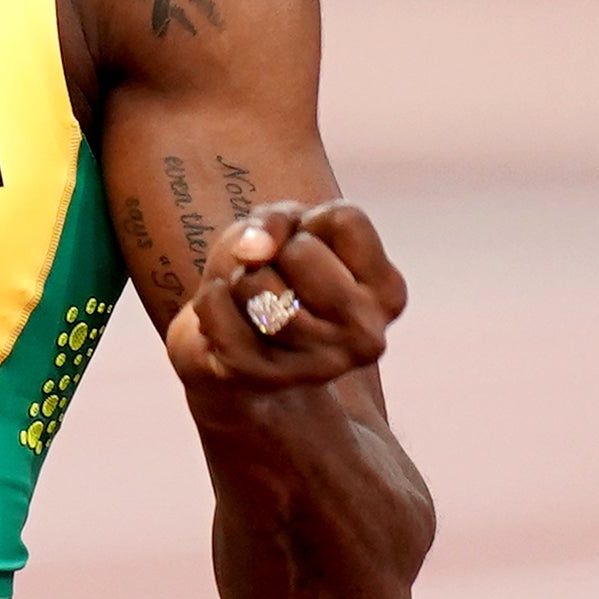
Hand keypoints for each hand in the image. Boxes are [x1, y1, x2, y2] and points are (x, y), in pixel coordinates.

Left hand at [167, 198, 406, 388]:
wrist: (240, 344)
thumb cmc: (278, 273)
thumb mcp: (290, 228)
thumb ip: (277, 220)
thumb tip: (252, 251)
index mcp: (389, 294)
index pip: (346, 221)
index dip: (312, 221)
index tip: (308, 248)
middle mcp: (367, 337)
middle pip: (300, 254)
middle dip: (274, 253)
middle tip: (276, 279)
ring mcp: (319, 366)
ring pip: (258, 285)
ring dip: (240, 278)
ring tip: (252, 300)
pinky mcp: (263, 379)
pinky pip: (218, 306)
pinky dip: (209, 298)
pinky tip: (226, 316)